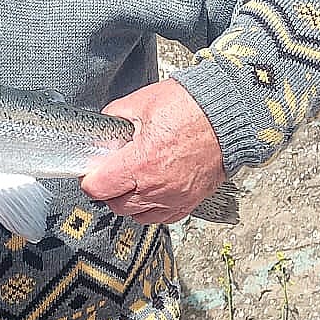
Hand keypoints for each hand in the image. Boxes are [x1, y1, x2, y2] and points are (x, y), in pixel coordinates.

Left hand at [80, 80, 225, 224]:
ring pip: (137, 215)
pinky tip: (153, 189)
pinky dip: (152, 207)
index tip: (93, 171)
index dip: (90, 178)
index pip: (98, 188)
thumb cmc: (193, 106)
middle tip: (113, 172)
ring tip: (134, 180)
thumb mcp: (143, 102)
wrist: (229, 115)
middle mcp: (156, 186)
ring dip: (130, 201)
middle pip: (115, 205)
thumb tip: (105, 127)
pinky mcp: (189, 201)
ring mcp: (174, 197)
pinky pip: (162, 217)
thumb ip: (116, 117)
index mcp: (141, 162)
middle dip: (110, 190)